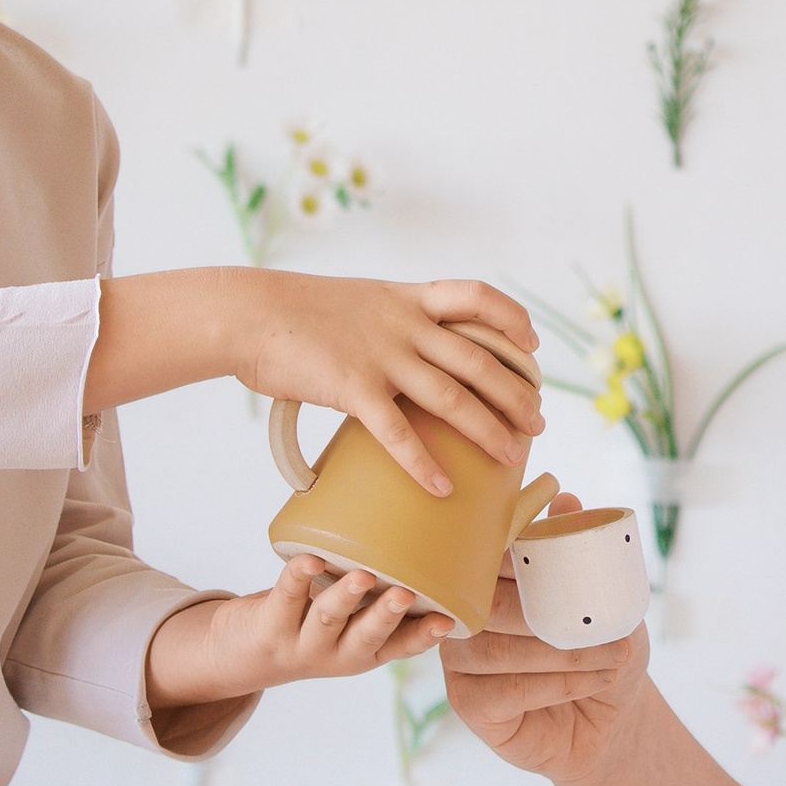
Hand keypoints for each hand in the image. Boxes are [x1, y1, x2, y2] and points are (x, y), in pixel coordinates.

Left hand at [145, 556, 456, 709]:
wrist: (243, 655)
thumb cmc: (311, 623)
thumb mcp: (349, 620)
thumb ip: (377, 593)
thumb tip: (420, 532)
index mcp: (365, 651)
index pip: (401, 646)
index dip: (424, 635)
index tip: (447, 620)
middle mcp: (338, 653)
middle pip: (366, 636)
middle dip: (386, 615)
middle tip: (404, 594)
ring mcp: (303, 642)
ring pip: (327, 618)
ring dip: (345, 596)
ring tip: (361, 575)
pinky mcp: (272, 624)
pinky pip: (286, 596)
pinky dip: (298, 576)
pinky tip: (310, 560)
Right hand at [234, 272, 543, 495]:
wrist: (247, 311)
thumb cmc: (293, 311)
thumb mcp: (355, 300)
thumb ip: (387, 321)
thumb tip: (404, 349)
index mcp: (406, 299)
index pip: (476, 297)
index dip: (511, 319)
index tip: (532, 344)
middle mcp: (404, 324)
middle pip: (478, 360)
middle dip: (515, 393)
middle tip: (537, 423)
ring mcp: (382, 355)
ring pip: (452, 397)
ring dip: (489, 431)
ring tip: (513, 457)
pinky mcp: (353, 387)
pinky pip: (398, 433)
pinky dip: (424, 464)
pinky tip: (443, 489)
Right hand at [441, 495, 651, 785]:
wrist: (611, 711)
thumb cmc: (600, 643)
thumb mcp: (602, 594)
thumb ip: (578, 547)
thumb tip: (565, 499)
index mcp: (487, 577)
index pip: (491, 558)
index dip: (522, 555)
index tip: (564, 561)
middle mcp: (463, 614)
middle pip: (490, 604)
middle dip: (550, 612)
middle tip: (604, 622)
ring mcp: (460, 661)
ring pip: (500, 650)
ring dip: (563, 653)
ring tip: (615, 654)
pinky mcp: (468, 703)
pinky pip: (507, 692)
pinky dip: (559, 684)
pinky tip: (597, 679)